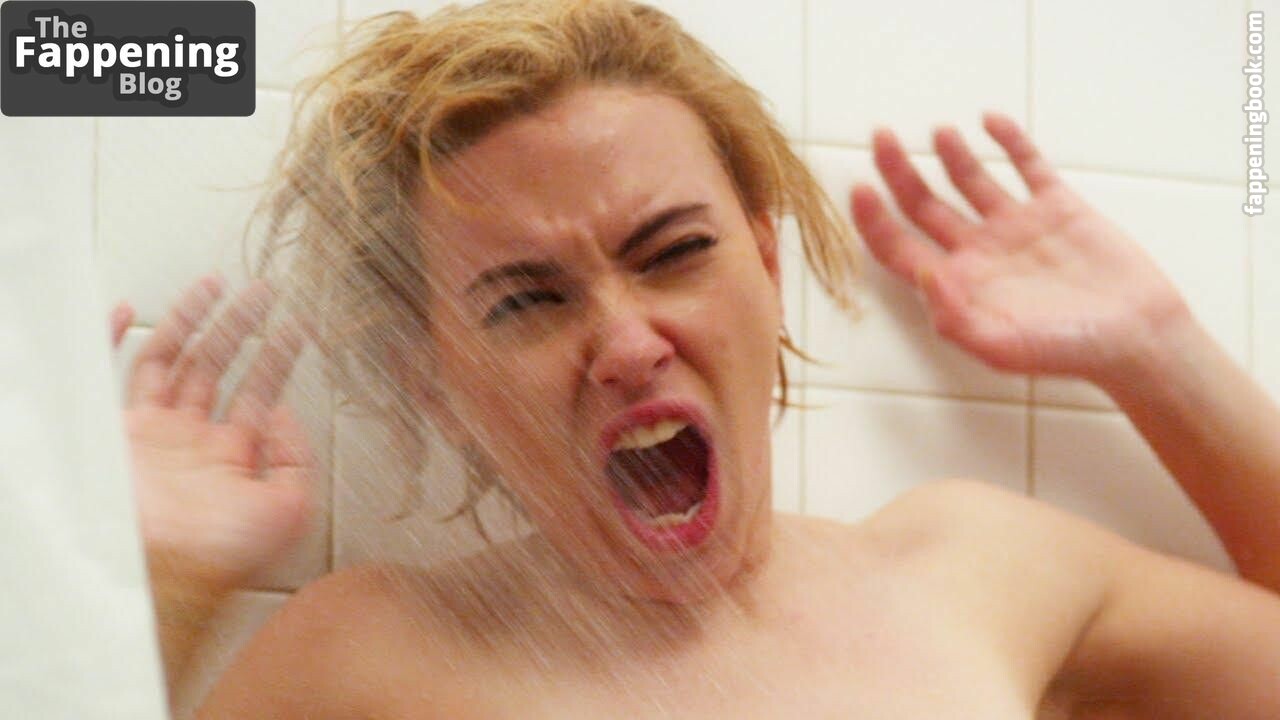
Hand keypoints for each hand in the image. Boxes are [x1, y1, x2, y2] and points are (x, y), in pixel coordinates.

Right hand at [111, 276, 313, 598]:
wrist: (165, 571)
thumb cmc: (222, 555)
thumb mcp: (288, 508)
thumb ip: (297, 459)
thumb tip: (284, 412)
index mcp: (231, 455)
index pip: (257, 391)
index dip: (277, 356)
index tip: (294, 323)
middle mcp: (192, 439)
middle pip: (217, 366)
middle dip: (240, 326)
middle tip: (262, 290)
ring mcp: (152, 433)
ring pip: (172, 359)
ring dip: (192, 320)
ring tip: (216, 284)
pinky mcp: (115, 430)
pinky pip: (110, 372)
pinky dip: (112, 338)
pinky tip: (129, 309)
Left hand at [850, 113, 1190, 383]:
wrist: (1137, 338)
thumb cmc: (1066, 353)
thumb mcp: (1001, 348)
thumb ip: (953, 318)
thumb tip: (922, 275)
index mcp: (957, 284)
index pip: (898, 247)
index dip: (872, 220)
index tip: (859, 187)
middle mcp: (979, 251)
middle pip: (923, 204)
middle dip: (897, 172)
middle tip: (879, 137)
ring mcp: (1016, 226)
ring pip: (970, 179)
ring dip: (950, 153)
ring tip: (936, 130)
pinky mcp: (1057, 207)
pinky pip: (1027, 165)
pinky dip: (1008, 140)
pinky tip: (990, 120)